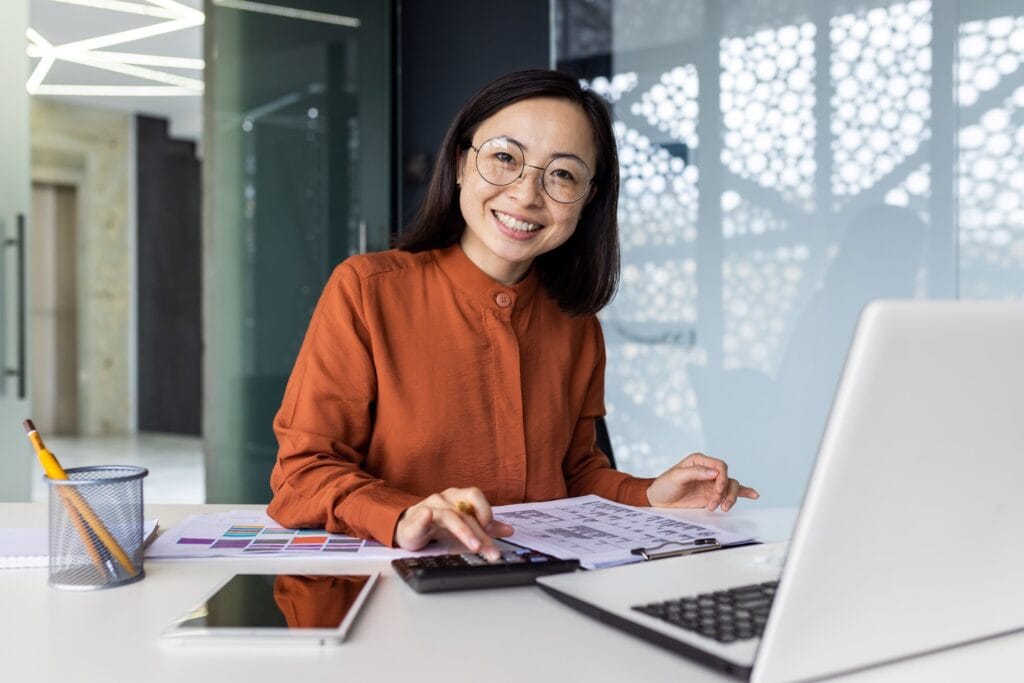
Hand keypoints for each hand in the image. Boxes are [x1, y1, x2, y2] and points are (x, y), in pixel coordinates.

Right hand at [395, 487, 513, 560]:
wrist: (409, 527)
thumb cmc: (439, 524)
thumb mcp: (465, 524)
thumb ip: (486, 527)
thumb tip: (509, 530)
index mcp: (458, 497)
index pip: (475, 497)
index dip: (486, 512)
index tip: (495, 531)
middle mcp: (445, 499)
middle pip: (465, 513)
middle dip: (481, 534)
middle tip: (491, 551)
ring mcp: (429, 508)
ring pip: (448, 516)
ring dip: (463, 531)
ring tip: (474, 545)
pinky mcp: (414, 521)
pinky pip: (420, 517)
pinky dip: (424, 517)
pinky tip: (427, 516)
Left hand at [646, 453, 758, 510]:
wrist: (659, 500)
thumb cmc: (665, 485)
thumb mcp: (676, 477)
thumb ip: (695, 472)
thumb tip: (714, 472)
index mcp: (699, 461)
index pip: (720, 466)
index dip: (721, 478)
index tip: (716, 491)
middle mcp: (708, 471)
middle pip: (727, 478)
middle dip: (724, 492)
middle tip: (716, 503)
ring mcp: (712, 483)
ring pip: (731, 486)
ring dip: (730, 498)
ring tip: (722, 508)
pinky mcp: (713, 494)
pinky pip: (732, 491)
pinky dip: (744, 492)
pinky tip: (754, 495)